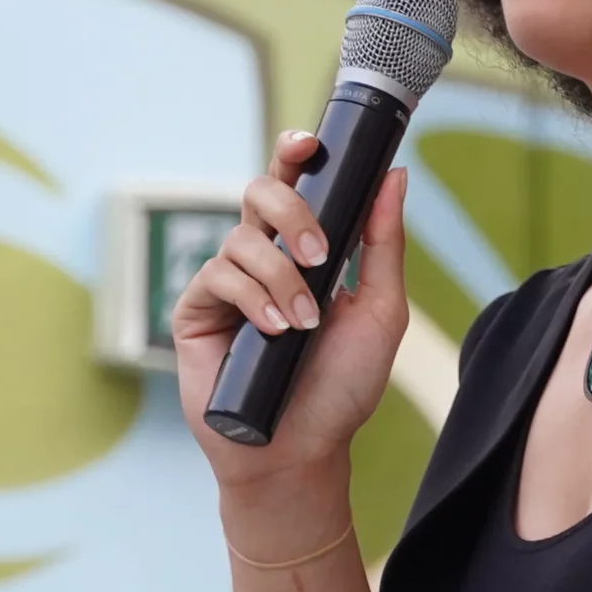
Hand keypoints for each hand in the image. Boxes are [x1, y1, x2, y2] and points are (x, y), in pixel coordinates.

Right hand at [171, 130, 410, 490]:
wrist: (303, 448)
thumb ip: (383, 244)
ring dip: (281, 277)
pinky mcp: (197, 311)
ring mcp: (228, 283)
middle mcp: (264, 257)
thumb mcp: (380, 311)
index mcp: (305, 249)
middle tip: (320, 254)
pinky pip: (218, 277)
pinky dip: (252, 298)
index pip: (295, 185)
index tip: (311, 143)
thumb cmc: (342, 386)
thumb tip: (394, 176)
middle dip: (291, 209)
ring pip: (242, 238)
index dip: (295, 154)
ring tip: (303, 324)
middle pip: (259, 192)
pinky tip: (274, 332)